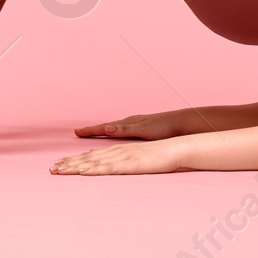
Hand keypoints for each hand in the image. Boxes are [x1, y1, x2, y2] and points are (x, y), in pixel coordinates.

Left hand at [51, 138, 183, 175]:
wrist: (174, 148)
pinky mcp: (127, 164)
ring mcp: (120, 157)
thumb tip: (114, 167)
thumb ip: (124, 161)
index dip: (74, 160)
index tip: (59, 164)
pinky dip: (92, 169)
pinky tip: (82, 172)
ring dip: (74, 167)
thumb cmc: (159, 155)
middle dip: (68, 163)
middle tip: (51, 169)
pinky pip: (107, 167)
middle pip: (87, 158)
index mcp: (117, 150)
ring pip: (92, 162)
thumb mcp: (138, 158)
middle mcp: (115, 151)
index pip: (91, 155)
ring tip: (59, 171)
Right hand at [74, 110, 195, 139]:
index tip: (76, 132)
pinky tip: (114, 134)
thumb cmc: (164, 128)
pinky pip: (121, 131)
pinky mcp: (142, 129)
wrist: (181, 123)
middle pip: (105, 127)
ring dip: (100, 131)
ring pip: (113, 129)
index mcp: (127, 123)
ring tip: (90, 133)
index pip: (104, 128)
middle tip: (77, 133)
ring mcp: (135, 125)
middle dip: (91, 131)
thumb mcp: (143, 130)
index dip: (90, 131)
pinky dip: (112, 133)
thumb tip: (106, 127)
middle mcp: (129, 122)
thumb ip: (125, 129)